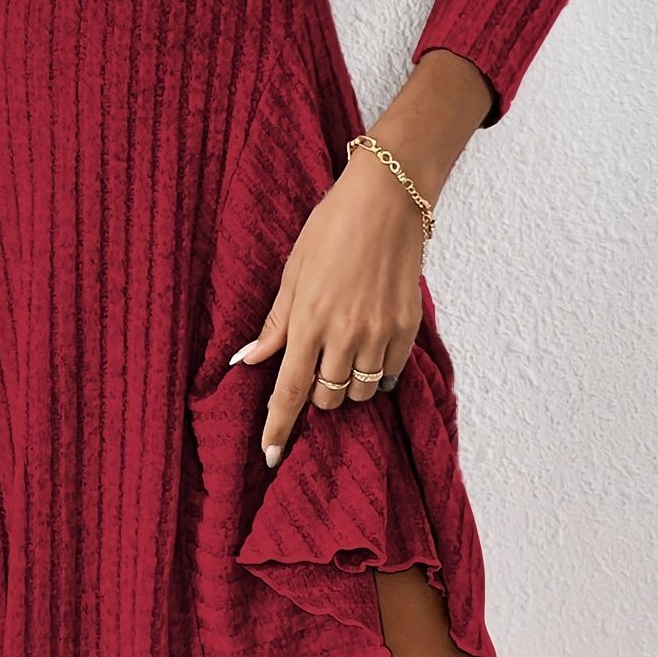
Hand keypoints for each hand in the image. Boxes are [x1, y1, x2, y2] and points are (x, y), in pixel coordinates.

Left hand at [231, 148, 431, 466]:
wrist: (387, 200)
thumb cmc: (331, 227)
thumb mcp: (293, 271)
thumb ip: (276, 322)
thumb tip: (249, 359)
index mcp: (308, 321)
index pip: (288, 391)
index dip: (277, 428)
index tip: (269, 456)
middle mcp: (345, 335)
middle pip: (327, 398)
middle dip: (315, 395)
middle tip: (313, 368)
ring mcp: (380, 333)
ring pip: (361, 392)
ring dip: (347, 387)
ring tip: (342, 357)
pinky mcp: (407, 327)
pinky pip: (391, 372)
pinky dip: (378, 372)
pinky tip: (370, 352)